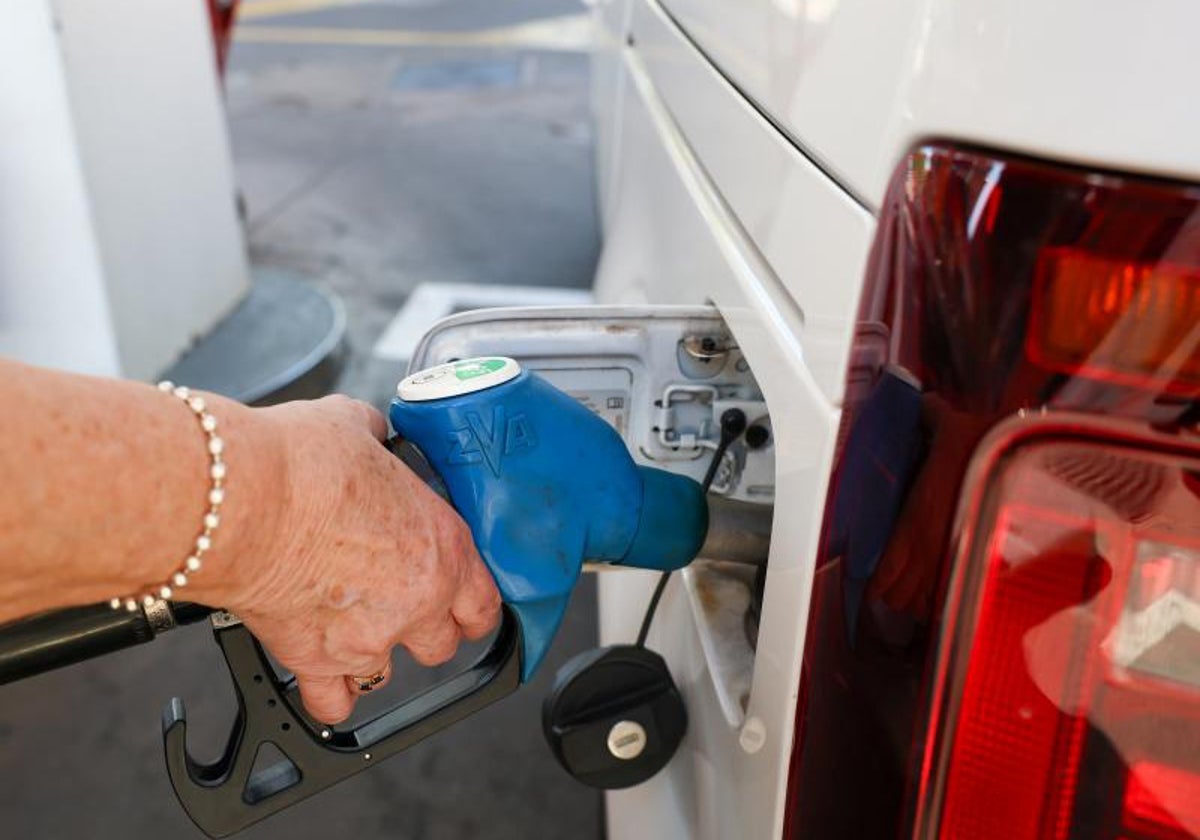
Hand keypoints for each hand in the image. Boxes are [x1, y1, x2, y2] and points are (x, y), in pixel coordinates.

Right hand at [210, 396, 501, 723]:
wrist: (240, 499)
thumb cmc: (298, 464)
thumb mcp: (354, 426)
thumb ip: (374, 439)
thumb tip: (367, 433)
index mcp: (441, 546)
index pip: (484, 601)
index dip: (473, 606)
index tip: (463, 606)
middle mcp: (415, 598)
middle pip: (441, 643)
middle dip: (424, 628)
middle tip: (401, 604)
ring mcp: (368, 636)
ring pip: (388, 673)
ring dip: (375, 655)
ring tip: (355, 626)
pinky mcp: (314, 659)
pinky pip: (332, 702)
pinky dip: (327, 693)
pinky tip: (323, 675)